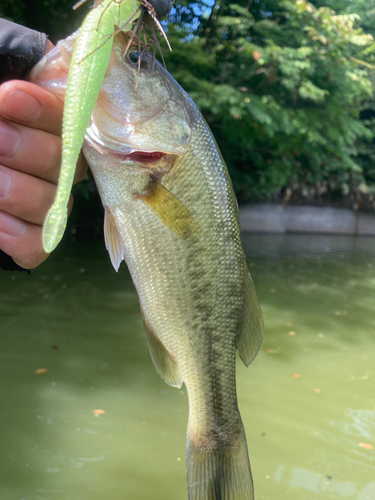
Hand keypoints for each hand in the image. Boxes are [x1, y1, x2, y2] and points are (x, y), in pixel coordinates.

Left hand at [0, 79, 86, 268]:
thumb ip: (7, 91)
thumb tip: (11, 97)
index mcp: (49, 127)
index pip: (66, 118)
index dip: (43, 111)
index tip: (9, 98)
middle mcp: (57, 166)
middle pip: (64, 163)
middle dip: (27, 149)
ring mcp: (46, 204)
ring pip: (52, 206)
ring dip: (18, 191)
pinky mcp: (30, 239)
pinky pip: (38, 246)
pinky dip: (18, 236)